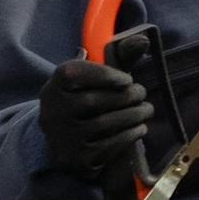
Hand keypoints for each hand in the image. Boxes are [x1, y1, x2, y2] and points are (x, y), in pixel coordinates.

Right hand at [39, 59, 154, 184]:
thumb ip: (118, 58)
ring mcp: (63, 138)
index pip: (73, 73)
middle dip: (126, 96)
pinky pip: (109, 146)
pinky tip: (140, 128)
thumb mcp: (93, 80)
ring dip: (133, 115)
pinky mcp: (76, 159)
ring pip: (104, 124)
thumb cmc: (84, 102)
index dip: (104, 74)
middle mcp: (52, 113)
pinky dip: (130, 135)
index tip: (126, 78)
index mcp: (52, 87)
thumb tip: (144, 40)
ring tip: (146, 110)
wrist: (64, 144)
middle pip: (93, 100)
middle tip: (142, 93)